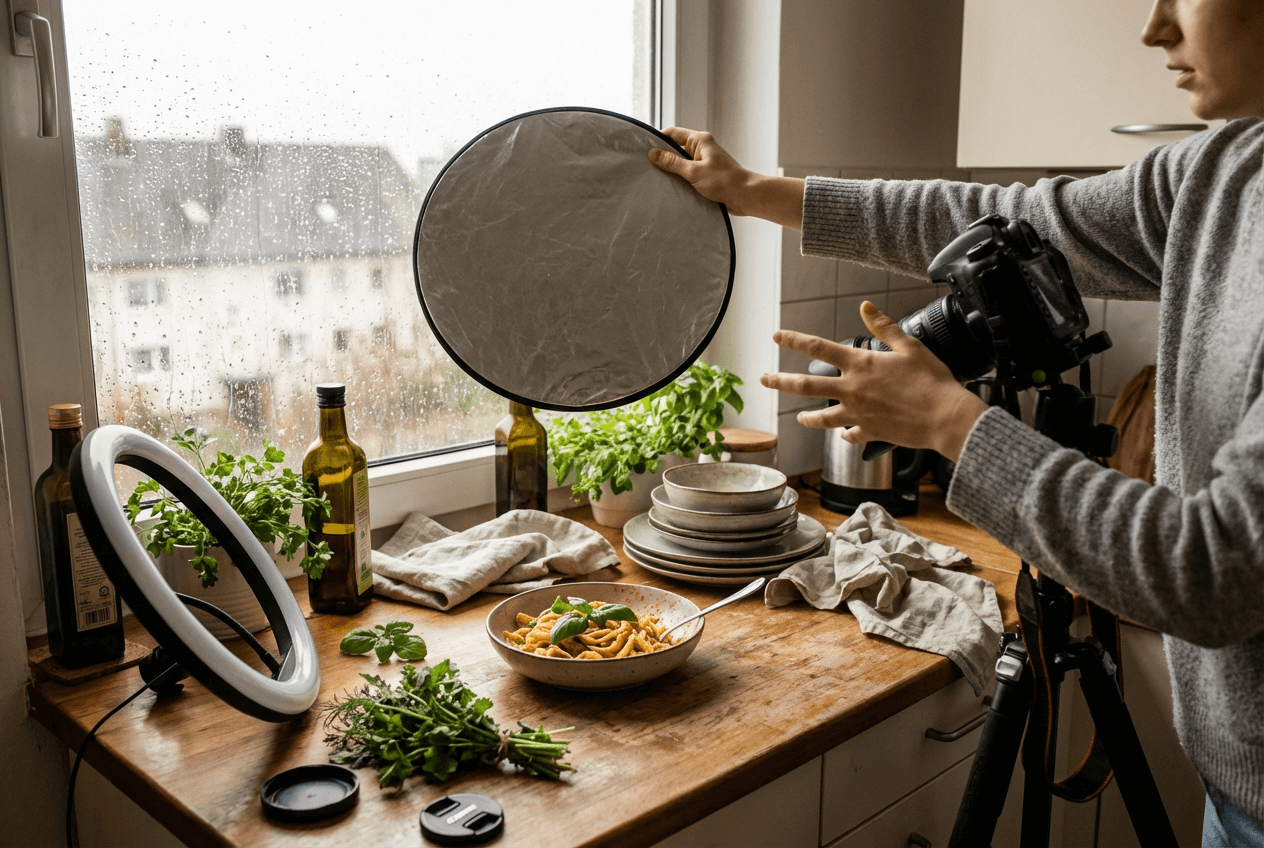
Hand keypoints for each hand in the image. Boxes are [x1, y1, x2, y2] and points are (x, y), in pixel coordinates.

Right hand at [648, 127, 804, 228]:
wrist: (745, 197)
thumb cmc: (724, 182)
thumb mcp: (693, 172)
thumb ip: (672, 163)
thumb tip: (653, 153)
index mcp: (700, 140)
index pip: (673, 133)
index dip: (658, 139)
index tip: (645, 150)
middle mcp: (701, 148)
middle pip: (675, 148)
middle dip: (662, 157)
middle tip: (647, 167)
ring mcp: (703, 162)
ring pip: (680, 162)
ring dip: (671, 170)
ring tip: (657, 179)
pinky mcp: (705, 175)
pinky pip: (687, 173)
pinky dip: (679, 179)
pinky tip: (670, 187)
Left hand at [759, 301, 988, 461]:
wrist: (945, 418)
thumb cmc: (931, 382)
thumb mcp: (909, 346)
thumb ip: (884, 327)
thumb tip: (866, 307)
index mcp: (860, 365)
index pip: (817, 347)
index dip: (794, 340)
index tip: (777, 336)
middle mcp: (852, 390)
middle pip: (806, 385)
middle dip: (780, 381)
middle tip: (763, 379)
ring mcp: (857, 414)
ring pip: (821, 417)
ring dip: (807, 417)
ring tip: (799, 417)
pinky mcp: (869, 432)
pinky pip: (849, 434)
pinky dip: (845, 434)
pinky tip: (844, 433)